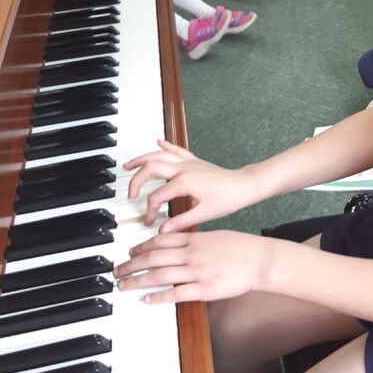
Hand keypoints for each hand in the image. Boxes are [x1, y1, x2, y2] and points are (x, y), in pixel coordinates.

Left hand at [114, 229, 265, 303]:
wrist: (260, 259)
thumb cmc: (241, 248)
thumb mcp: (215, 236)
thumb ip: (194, 240)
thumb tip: (177, 242)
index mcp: (194, 240)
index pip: (159, 242)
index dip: (141, 247)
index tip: (130, 253)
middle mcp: (191, 254)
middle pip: (153, 258)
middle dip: (131, 265)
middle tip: (118, 271)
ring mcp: (197, 272)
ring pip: (159, 276)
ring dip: (137, 280)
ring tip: (124, 285)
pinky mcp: (204, 289)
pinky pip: (176, 293)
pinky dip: (159, 296)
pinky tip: (146, 299)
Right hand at [124, 139, 251, 228]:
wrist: (244, 186)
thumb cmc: (228, 199)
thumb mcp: (203, 214)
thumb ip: (180, 222)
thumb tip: (162, 231)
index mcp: (183, 183)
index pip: (156, 196)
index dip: (149, 210)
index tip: (149, 221)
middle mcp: (183, 169)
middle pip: (150, 168)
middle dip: (136, 180)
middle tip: (130, 193)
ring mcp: (188, 163)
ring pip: (159, 155)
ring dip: (142, 159)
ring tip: (129, 165)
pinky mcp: (194, 161)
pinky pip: (177, 149)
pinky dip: (166, 145)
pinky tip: (158, 142)